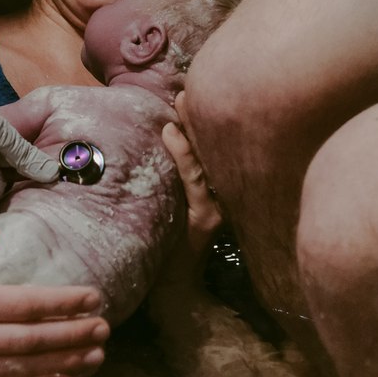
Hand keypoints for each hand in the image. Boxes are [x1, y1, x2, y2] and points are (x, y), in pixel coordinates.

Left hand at [159, 92, 222, 285]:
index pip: (211, 148)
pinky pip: (193, 180)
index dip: (201, 120)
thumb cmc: (166, 246)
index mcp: (217, 189)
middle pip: (214, 148)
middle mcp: (224, 194)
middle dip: (201, 116)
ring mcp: (217, 205)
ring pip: (206, 159)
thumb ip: (170, 177)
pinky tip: (170, 133)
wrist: (173, 290)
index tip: (189, 92)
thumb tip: (153, 138)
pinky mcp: (207, 219)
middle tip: (186, 86)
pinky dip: (182, 154)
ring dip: (193, 128)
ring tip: (181, 101)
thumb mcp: (169, 203)